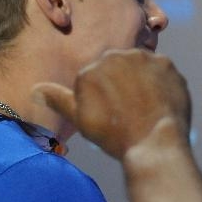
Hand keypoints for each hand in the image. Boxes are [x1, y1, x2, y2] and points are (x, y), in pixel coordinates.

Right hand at [34, 49, 189, 158]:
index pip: (97, 77)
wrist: (154, 144)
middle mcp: (114, 57)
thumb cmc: (116, 136)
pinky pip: (162, 69)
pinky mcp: (166, 63)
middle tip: (132, 110)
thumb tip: (36, 89)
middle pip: (118, 67)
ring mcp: (142, 58)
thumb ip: (58, 100)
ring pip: (140, 65)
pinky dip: (162, 83)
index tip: (116, 114)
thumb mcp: (81, 120)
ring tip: (148, 107)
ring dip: (143, 81)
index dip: (107, 97)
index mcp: (89, 70)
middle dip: (123, 84)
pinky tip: (161, 101)